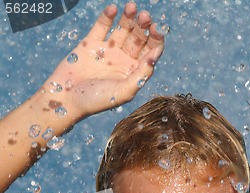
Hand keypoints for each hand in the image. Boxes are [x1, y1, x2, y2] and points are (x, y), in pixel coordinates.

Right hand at [44, 2, 163, 119]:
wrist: (66, 99)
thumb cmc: (96, 101)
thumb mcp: (124, 92)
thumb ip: (141, 75)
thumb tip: (155, 55)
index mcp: (133, 72)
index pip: (150, 52)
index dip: (156, 39)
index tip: (156, 29)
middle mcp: (123, 60)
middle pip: (138, 38)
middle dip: (143, 26)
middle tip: (144, 16)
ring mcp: (107, 51)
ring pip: (122, 29)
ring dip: (128, 17)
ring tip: (131, 7)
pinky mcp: (91, 43)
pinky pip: (102, 26)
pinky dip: (107, 16)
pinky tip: (113, 9)